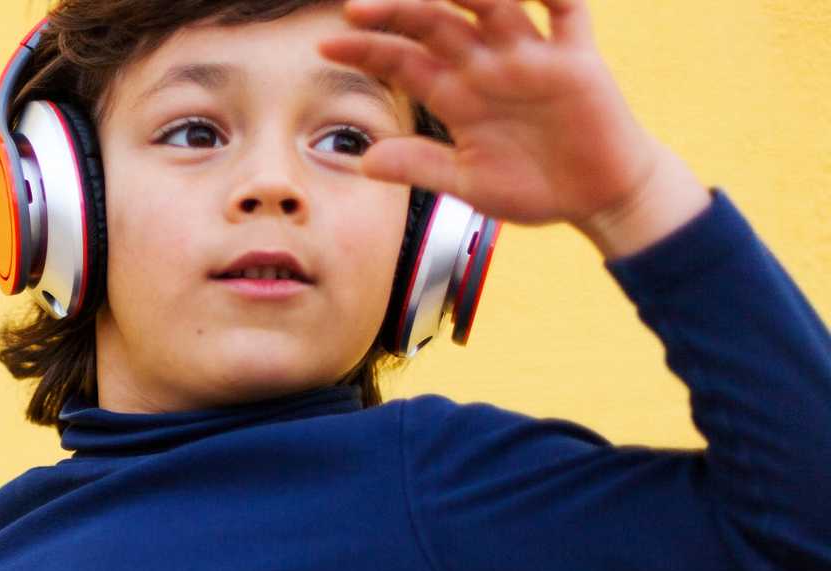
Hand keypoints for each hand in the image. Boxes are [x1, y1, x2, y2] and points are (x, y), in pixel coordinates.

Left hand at [317, 0, 676, 239]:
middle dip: (397, 12)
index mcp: (457, 96)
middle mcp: (487, 68)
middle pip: (437, 24)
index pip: (403, 62)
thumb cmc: (534, 188)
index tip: (326, 44)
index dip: (367, 51)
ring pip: (493, 6)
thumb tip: (365, 161)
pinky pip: (566, 12)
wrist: (598, 197)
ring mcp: (530, 58)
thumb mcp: (467, 184)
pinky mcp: (576, 59)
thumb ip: (420, 166)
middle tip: (356, 5)